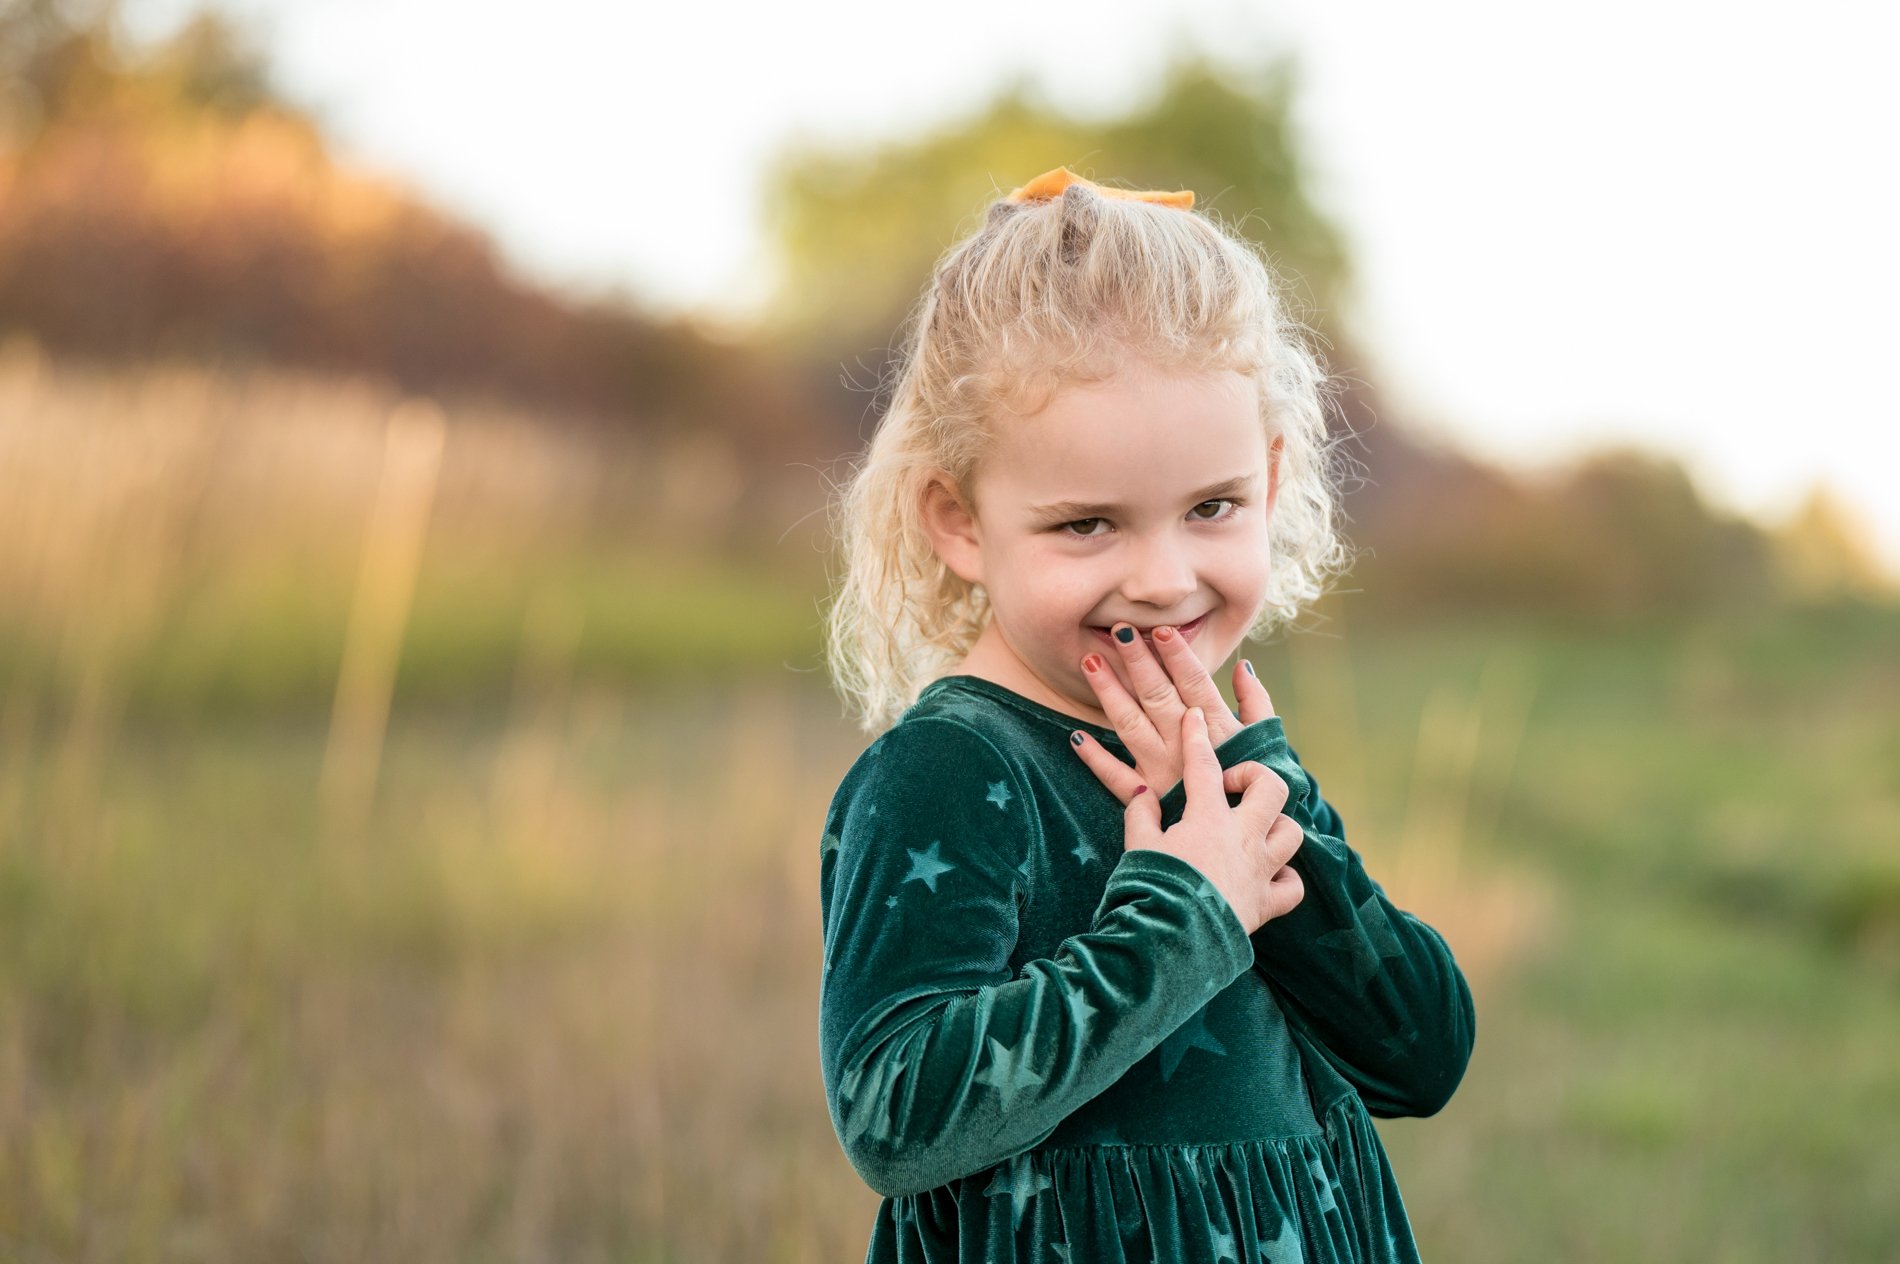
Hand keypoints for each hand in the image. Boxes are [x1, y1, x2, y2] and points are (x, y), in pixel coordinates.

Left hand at [1071, 622, 1275, 805]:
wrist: (1245, 838)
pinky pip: (1116, 778)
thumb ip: (1257, 703)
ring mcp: (1162, 772)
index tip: (1160, 630)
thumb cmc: (1254, 783)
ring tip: (1090, 662)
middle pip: (1158, 696)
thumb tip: (1244, 665)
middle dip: (1138, 662)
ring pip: (1130, 725)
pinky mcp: (1147, 798)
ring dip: (1110, 694)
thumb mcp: (1265, 742)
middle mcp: (1186, 747)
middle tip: (1120, 630)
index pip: (1194, 683)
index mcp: (1216, 729)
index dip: (1178, 656)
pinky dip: (1095, 760)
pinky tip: (1075, 738)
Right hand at [1121, 707, 1303, 934]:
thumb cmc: (1151, 889)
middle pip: (1270, 787)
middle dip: (1254, 777)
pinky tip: (1269, 875)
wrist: (1172, 941)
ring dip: (1276, 826)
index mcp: (1206, 819)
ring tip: (1254, 829)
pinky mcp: (1267, 904)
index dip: (1197, 737)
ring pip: (1291, 832)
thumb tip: (1142, 793)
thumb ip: (1140, 814)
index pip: (1203, 765)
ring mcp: (1260, 870)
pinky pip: (1293, 885)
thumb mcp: (1137, 846)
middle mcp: (1242, 837)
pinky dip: (1285, 877)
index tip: (1195, 716)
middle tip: (1230, 787)